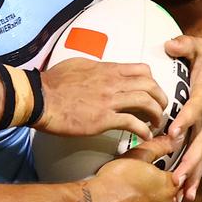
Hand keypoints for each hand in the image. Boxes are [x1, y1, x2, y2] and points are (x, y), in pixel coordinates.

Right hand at [38, 57, 166, 139]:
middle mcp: (112, 82)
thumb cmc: (54, 82)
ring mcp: (109, 101)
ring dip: (156, 114)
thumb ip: (96, 68)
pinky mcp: (103, 119)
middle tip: (161, 109)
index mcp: (107, 69)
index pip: (142, 69)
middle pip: (150, 85)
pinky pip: (132, 123)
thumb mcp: (79, 65)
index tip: (152, 92)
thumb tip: (104, 71)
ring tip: (156, 123)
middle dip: (161, 98)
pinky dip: (143, 130)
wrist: (40, 98)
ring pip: (145, 102)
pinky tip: (145, 136)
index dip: (153, 81)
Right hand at [83, 136, 179, 201]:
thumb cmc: (115, 182)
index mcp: (168, 186)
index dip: (167, 172)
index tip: (157, 172)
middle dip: (159, 189)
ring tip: (131, 195)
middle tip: (142, 182)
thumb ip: (158, 148)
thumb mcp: (137, 156)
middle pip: (169, 196)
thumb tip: (172, 140)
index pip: (178, 177)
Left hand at [166, 35, 201, 201]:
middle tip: (176, 178)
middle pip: (201, 141)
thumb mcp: (199, 45)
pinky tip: (185, 196)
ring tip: (182, 196)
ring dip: (193, 176)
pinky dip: (195, 177)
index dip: (185, 120)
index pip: (195, 109)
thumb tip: (170, 45)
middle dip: (189, 161)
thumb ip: (185, 45)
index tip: (173, 133)